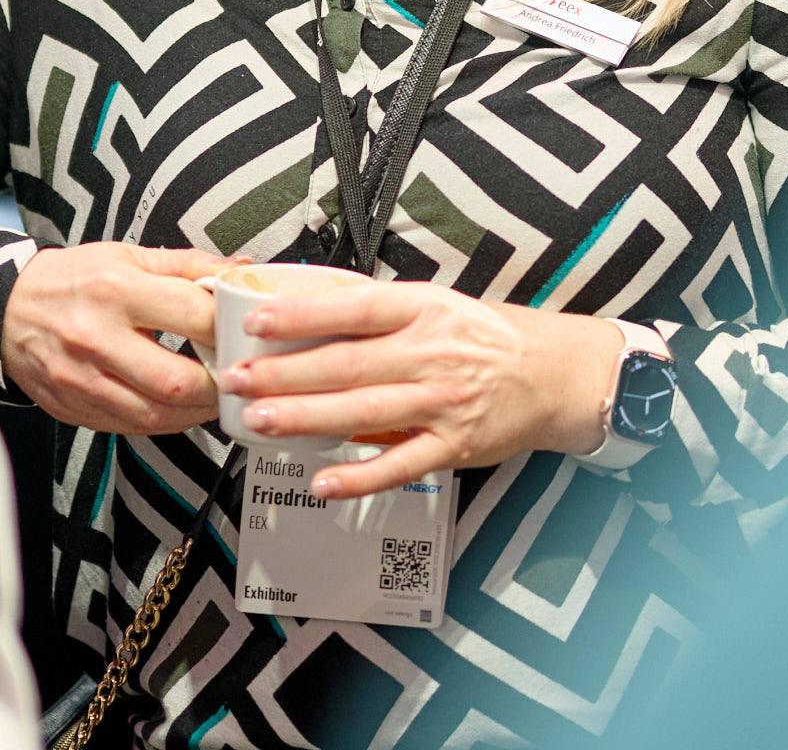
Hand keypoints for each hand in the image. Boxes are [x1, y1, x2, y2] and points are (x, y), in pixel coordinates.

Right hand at [3, 242, 228, 434]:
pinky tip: (179, 407)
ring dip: (197, 412)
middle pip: (176, 381)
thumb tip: (240, 269)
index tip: (242, 331)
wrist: (8, 308)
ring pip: (156, 415)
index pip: (193, 316)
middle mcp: (96, 338)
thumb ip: (188, 264)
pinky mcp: (74, 409)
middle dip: (218, 384)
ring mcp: (82, 380)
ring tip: (214, 395)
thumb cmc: (74, 279)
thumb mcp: (127, 256)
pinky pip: (132, 428)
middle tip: (234, 374)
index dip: (228, 328)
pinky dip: (165, 422)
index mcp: (115, 290)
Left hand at [225, 282, 624, 498]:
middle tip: (235, 378)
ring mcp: (442, 403)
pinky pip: (400, 465)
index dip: (303, 315)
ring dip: (306, 418)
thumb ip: (380, 312)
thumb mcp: (437, 304)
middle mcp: (431, 353)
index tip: (256, 322)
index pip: (353, 309)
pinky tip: (323, 482)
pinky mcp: (453, 446)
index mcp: (424, 309)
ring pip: (363, 412)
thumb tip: (310, 309)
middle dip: (285, 374)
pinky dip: (360, 477)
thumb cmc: (484, 336)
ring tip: (259, 420)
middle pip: (347, 365)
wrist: (552, 373)